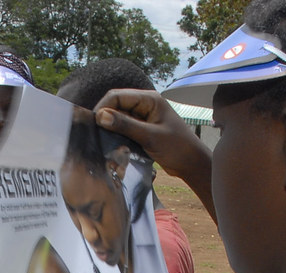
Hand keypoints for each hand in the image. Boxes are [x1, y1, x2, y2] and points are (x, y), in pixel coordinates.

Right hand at [93, 89, 210, 180]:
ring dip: (111, 128)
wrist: (191, 163)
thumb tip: (100, 116)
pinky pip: (124, 128)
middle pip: (116, 106)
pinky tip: (113, 145)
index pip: (117, 96)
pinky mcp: (142, 129)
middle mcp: (145, 104)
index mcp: (149, 99)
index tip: (94, 124)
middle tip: (96, 135)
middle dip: (105, 118)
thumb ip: (126, 125)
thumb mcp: (150, 137)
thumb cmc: (177, 148)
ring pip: (118, 118)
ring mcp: (143, 117)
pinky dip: (118, 135)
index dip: (103, 108)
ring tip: (104, 141)